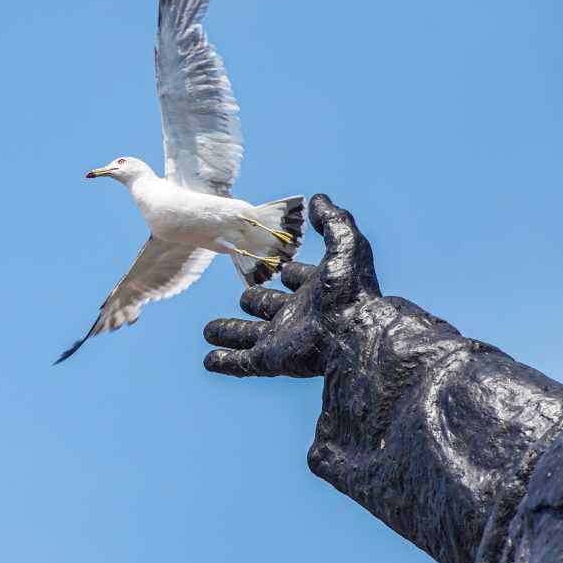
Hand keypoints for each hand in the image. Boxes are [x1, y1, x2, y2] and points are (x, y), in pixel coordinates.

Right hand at [203, 193, 379, 377]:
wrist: (354, 334)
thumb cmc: (351, 290)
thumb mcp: (345, 245)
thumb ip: (332, 220)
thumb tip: (318, 199)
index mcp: (317, 289)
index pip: (300, 279)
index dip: (293, 274)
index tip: (284, 270)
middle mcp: (299, 315)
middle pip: (271, 307)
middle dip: (257, 301)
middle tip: (244, 297)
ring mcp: (283, 340)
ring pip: (249, 337)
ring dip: (231, 333)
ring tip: (209, 331)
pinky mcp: (271, 360)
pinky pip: (242, 364)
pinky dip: (224, 362)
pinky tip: (208, 361)